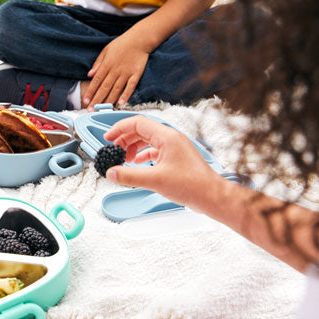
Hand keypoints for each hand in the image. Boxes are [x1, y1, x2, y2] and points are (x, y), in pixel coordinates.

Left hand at [83, 29, 153, 108]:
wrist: (140, 39)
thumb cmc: (122, 44)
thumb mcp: (106, 50)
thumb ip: (98, 63)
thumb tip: (89, 74)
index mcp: (107, 64)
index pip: (96, 81)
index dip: (90, 92)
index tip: (85, 101)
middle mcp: (115, 70)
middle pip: (104, 87)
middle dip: (97, 99)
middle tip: (91, 109)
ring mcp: (126, 73)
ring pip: (116, 89)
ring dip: (109, 100)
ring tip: (103, 109)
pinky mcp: (136, 74)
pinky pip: (130, 86)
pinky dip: (126, 95)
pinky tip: (121, 103)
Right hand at [102, 115, 221, 208]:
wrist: (211, 195)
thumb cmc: (192, 185)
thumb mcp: (154, 180)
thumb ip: (129, 175)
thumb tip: (111, 172)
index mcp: (166, 136)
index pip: (137, 123)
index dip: (119, 129)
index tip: (108, 138)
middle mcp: (171, 138)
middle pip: (141, 130)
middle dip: (125, 139)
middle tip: (113, 150)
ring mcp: (174, 147)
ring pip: (148, 140)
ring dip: (133, 147)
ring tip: (123, 158)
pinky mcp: (176, 157)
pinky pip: (155, 150)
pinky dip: (143, 154)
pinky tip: (138, 163)